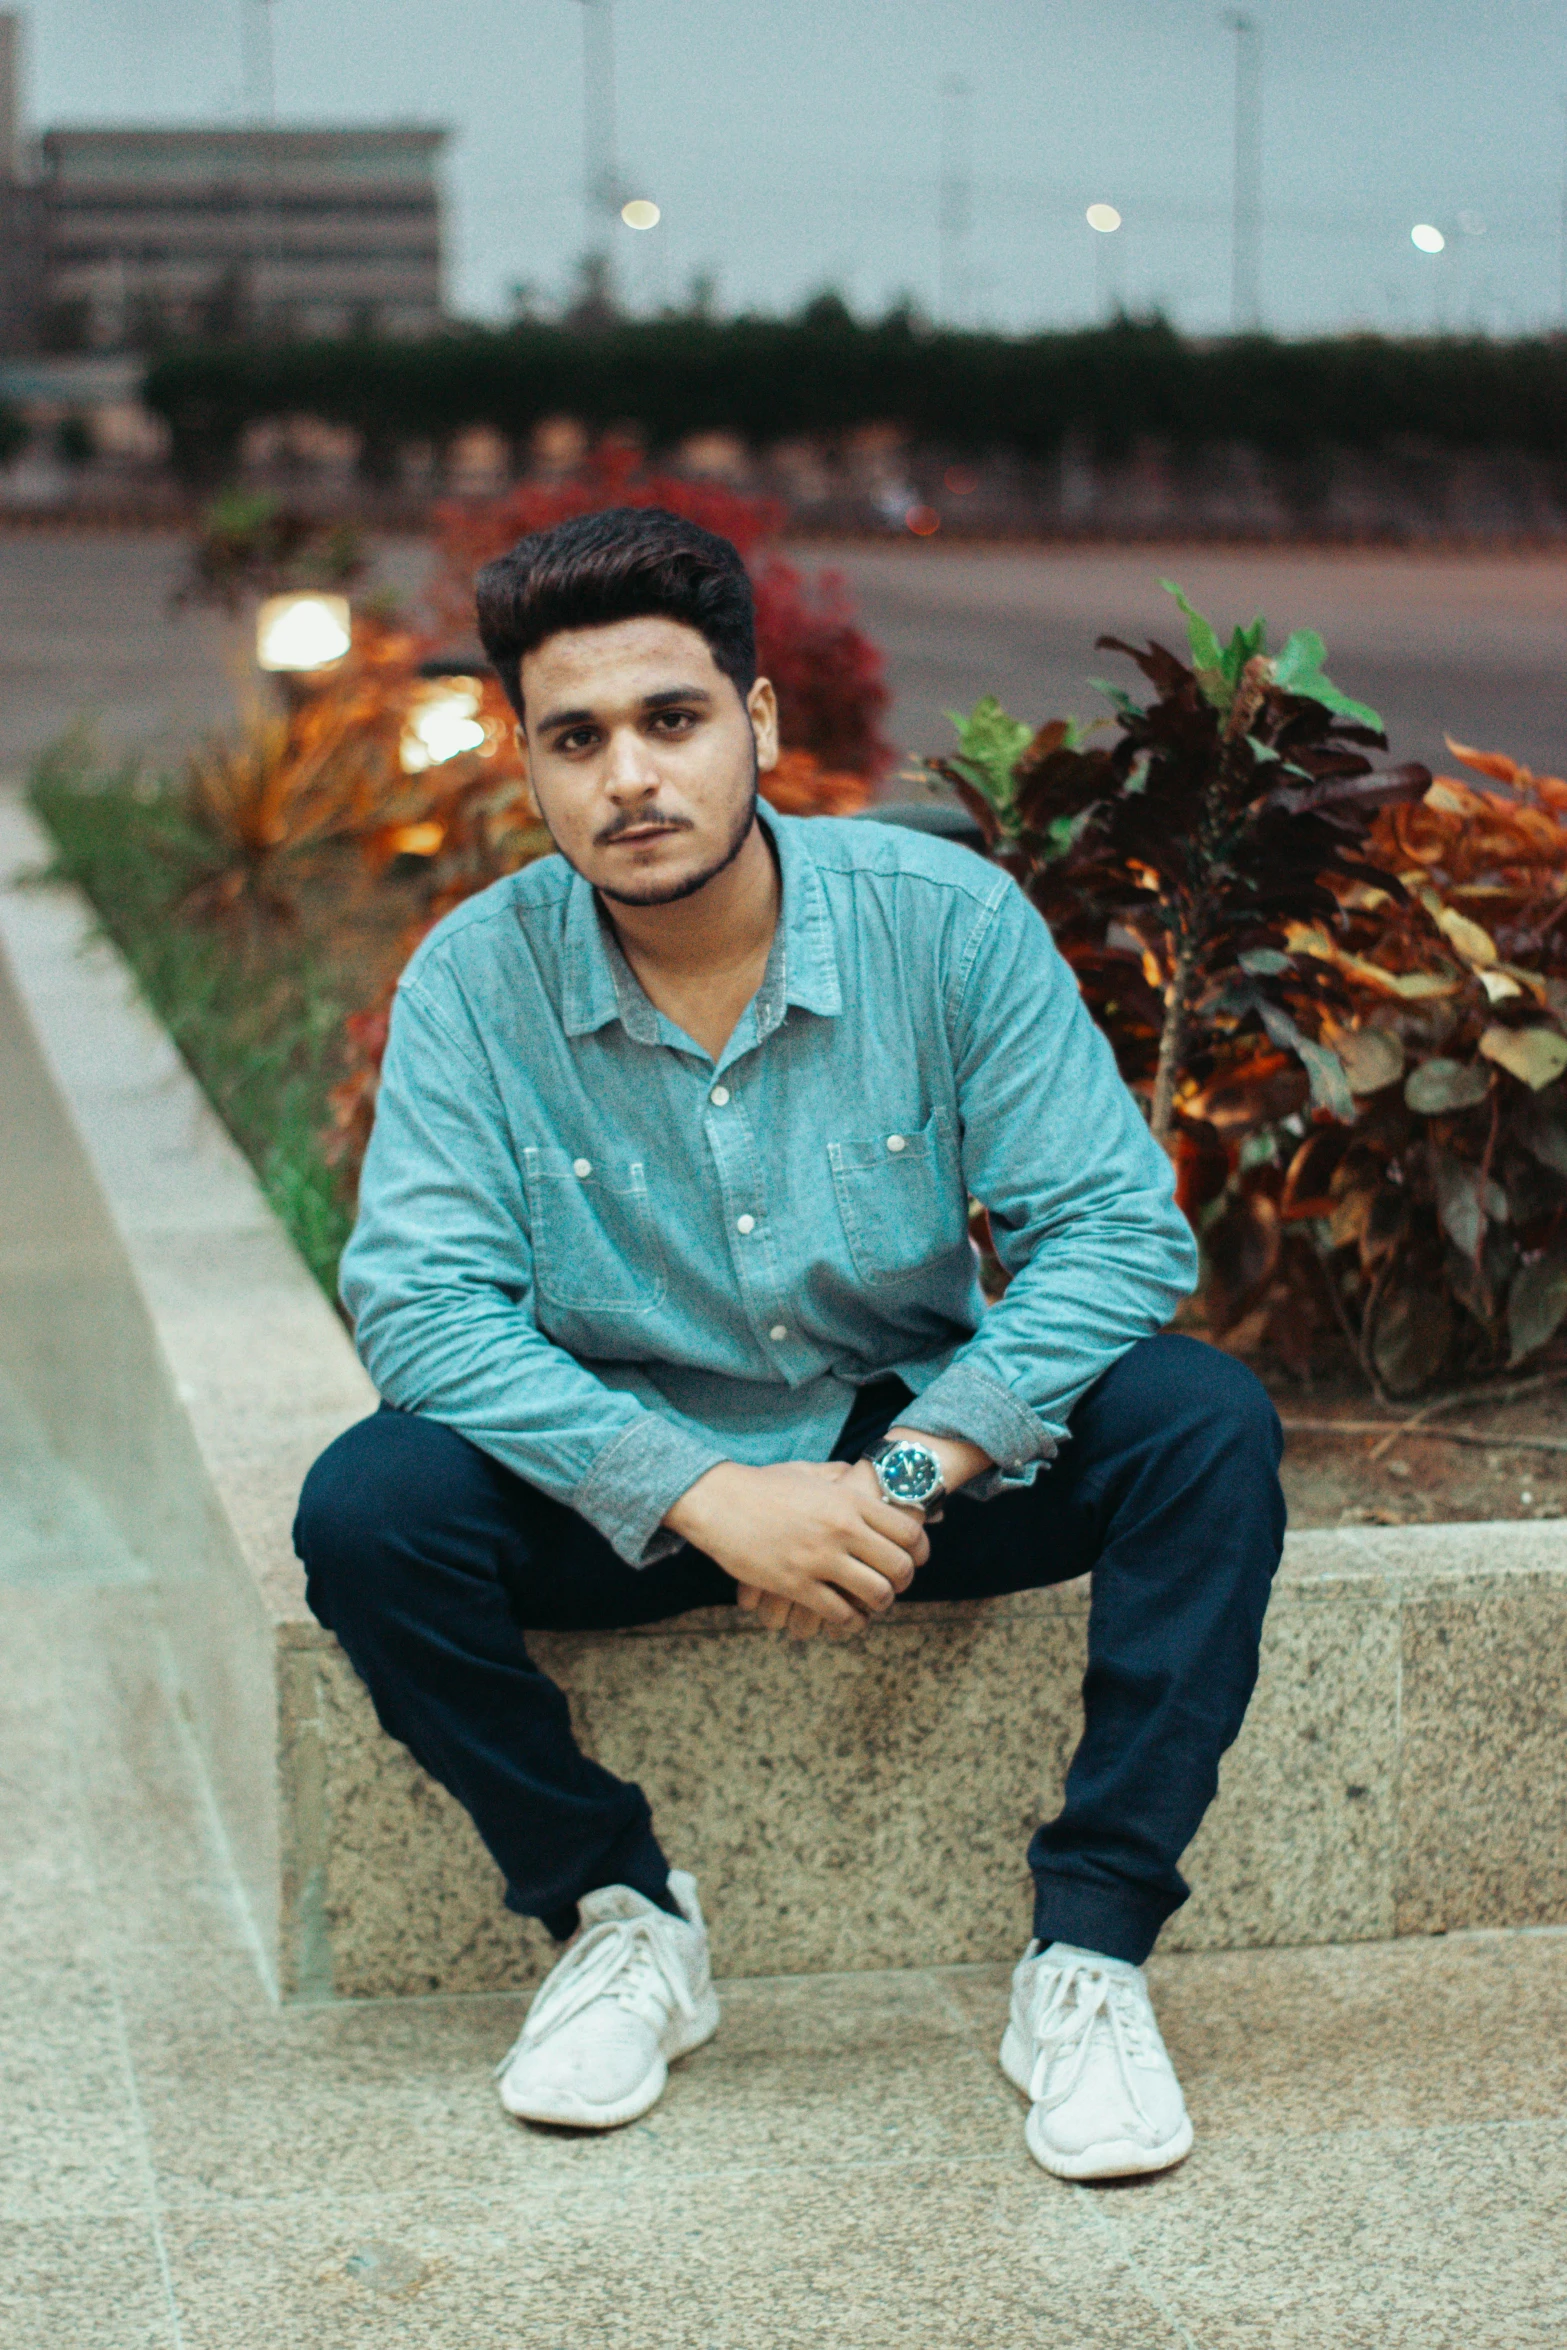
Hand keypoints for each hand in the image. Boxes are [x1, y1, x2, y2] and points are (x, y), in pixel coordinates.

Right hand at [666, 1457, 929, 1638]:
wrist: (718, 1501)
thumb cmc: (761, 1485)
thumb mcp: (806, 1471)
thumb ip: (836, 1474)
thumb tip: (855, 1475)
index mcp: (848, 1501)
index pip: (907, 1531)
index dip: (920, 1551)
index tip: (915, 1561)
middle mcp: (841, 1529)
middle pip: (899, 1567)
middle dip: (902, 1582)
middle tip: (893, 1587)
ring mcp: (819, 1558)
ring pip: (875, 1594)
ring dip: (878, 1605)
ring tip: (870, 1605)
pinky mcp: (795, 1584)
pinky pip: (839, 1613)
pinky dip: (849, 1622)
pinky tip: (845, 1619)